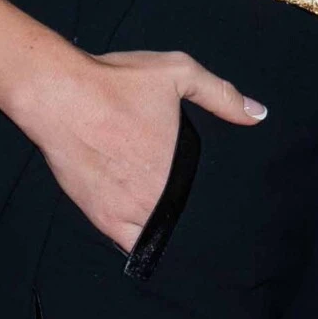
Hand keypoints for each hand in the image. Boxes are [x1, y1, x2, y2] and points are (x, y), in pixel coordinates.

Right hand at [17, 46, 264, 252]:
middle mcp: (157, 194)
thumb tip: (259, 114)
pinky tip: (151, 237)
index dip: (220, 202)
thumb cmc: (115, 82)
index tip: (230, 205)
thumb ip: (221, 95)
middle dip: (197, 216)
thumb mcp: (177, 73)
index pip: (210, 197)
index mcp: (180, 165)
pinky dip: (142, 243)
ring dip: (171, 232)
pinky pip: (130, 245)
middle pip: (186, 217)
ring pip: (161, 234)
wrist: (58, 95)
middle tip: (207, 216)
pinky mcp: (101, 217)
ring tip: (183, 230)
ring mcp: (128, 210)